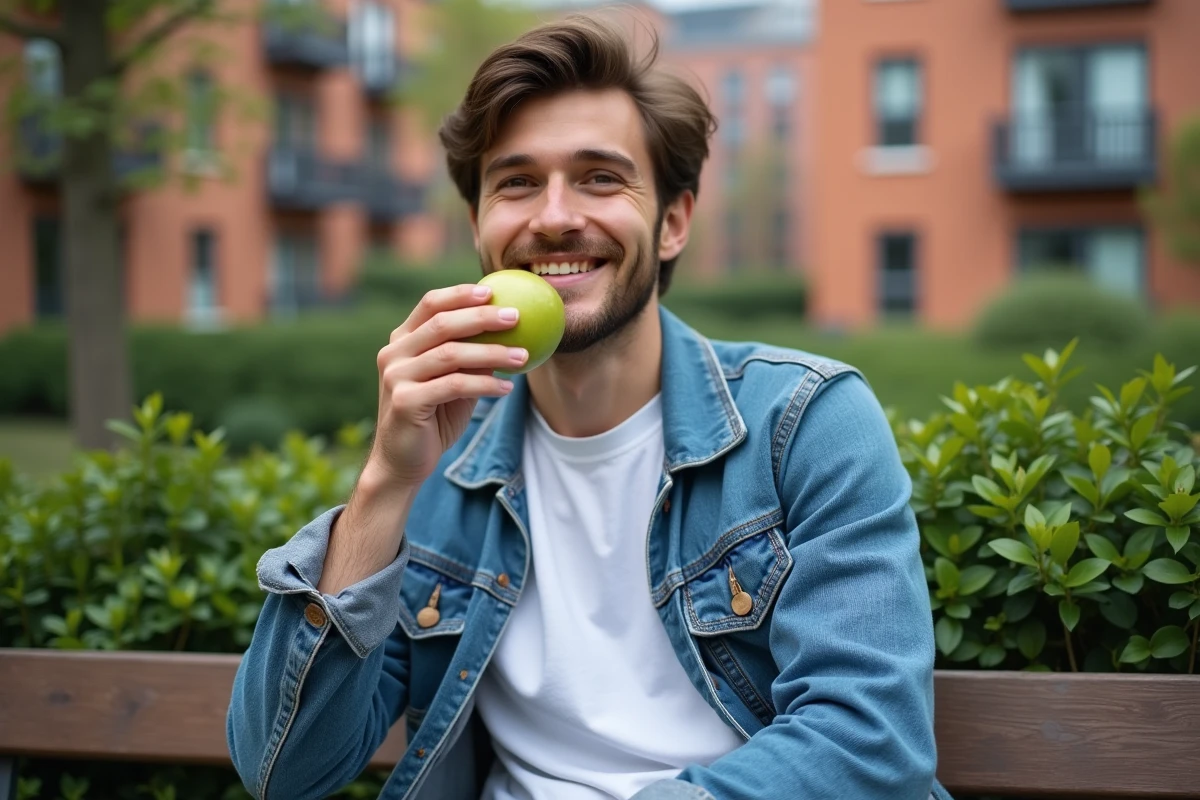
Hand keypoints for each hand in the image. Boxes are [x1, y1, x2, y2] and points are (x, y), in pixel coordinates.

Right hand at [366, 283, 527, 488]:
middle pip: (442, 323)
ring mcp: (396, 376)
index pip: (430, 304)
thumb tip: (510, 331)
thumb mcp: (453, 381)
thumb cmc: (434, 417)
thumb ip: (469, 356)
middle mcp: (394, 353)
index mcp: (402, 341)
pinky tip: (507, 387)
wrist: (402, 461)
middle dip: (482, 317)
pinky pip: (454, 385)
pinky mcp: (404, 401)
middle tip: (515, 317)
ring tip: (523, 356)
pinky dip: (484, 384)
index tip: (493, 291)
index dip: (461, 294)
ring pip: (450, 354)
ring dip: (492, 353)